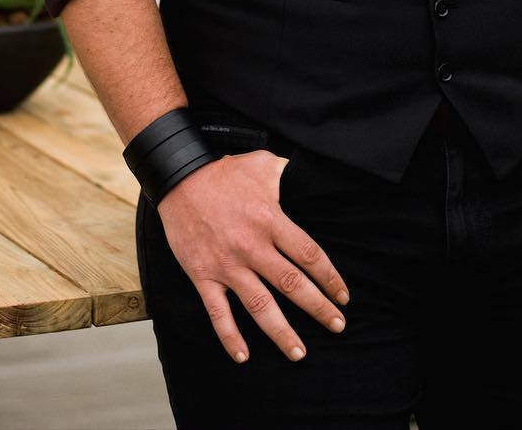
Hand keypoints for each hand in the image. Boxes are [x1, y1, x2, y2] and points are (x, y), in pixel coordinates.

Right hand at [155, 148, 349, 364]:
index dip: (330, 279)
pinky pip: (218, 313)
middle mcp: (252, 246)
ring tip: (300, 353)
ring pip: (260, 306)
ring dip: (282, 333)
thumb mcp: (262, 165)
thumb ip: (288, 174)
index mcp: (270, 220)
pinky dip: (230, 337)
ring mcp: (227, 264)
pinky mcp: (203, 276)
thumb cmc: (224, 172)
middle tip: (337, 327)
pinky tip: (243, 357)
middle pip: (292, 285)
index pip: (309, 256)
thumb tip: (310, 177)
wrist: (179, 178)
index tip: (343, 297)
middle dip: (318, 309)